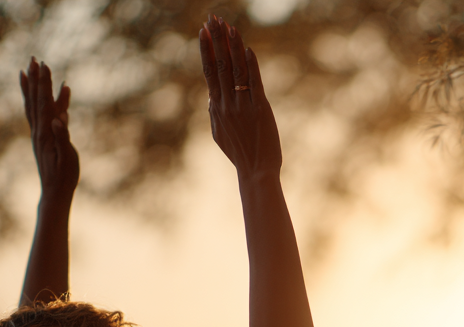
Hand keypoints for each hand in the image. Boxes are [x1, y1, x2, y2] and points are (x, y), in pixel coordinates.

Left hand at [20, 58, 79, 201]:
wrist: (54, 192)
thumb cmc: (64, 176)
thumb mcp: (67, 158)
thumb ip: (63, 137)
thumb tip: (59, 119)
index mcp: (46, 132)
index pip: (44, 102)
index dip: (44, 84)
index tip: (44, 65)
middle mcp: (38, 130)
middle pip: (35, 99)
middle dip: (36, 79)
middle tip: (34, 59)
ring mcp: (38, 134)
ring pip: (33, 106)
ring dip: (32, 88)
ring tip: (28, 71)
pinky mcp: (41, 139)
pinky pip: (37, 115)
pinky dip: (38, 102)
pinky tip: (43, 97)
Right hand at [200, 16, 281, 176]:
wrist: (256, 171)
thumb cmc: (240, 153)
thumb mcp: (219, 133)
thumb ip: (214, 113)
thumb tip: (211, 97)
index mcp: (216, 108)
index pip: (209, 72)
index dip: (206, 50)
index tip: (203, 31)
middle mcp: (226, 104)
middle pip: (220, 65)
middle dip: (217, 39)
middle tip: (213, 18)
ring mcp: (242, 105)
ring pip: (235, 69)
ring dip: (233, 46)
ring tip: (230, 26)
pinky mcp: (260, 109)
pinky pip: (253, 82)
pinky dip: (250, 64)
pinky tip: (248, 49)